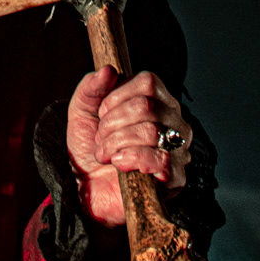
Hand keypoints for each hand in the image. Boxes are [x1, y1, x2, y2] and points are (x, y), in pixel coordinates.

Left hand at [65, 65, 192, 229]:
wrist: (85, 190)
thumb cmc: (89, 150)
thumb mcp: (81, 113)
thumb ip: (91, 87)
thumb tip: (108, 70)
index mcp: (156, 101)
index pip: (148, 83)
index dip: (116, 98)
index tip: (101, 115)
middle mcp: (173, 122)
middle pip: (146, 107)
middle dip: (111, 125)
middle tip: (101, 140)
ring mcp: (178, 150)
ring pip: (150, 131)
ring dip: (116, 144)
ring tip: (107, 155)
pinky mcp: (175, 178)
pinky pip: (161, 160)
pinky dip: (132, 159)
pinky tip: (120, 165)